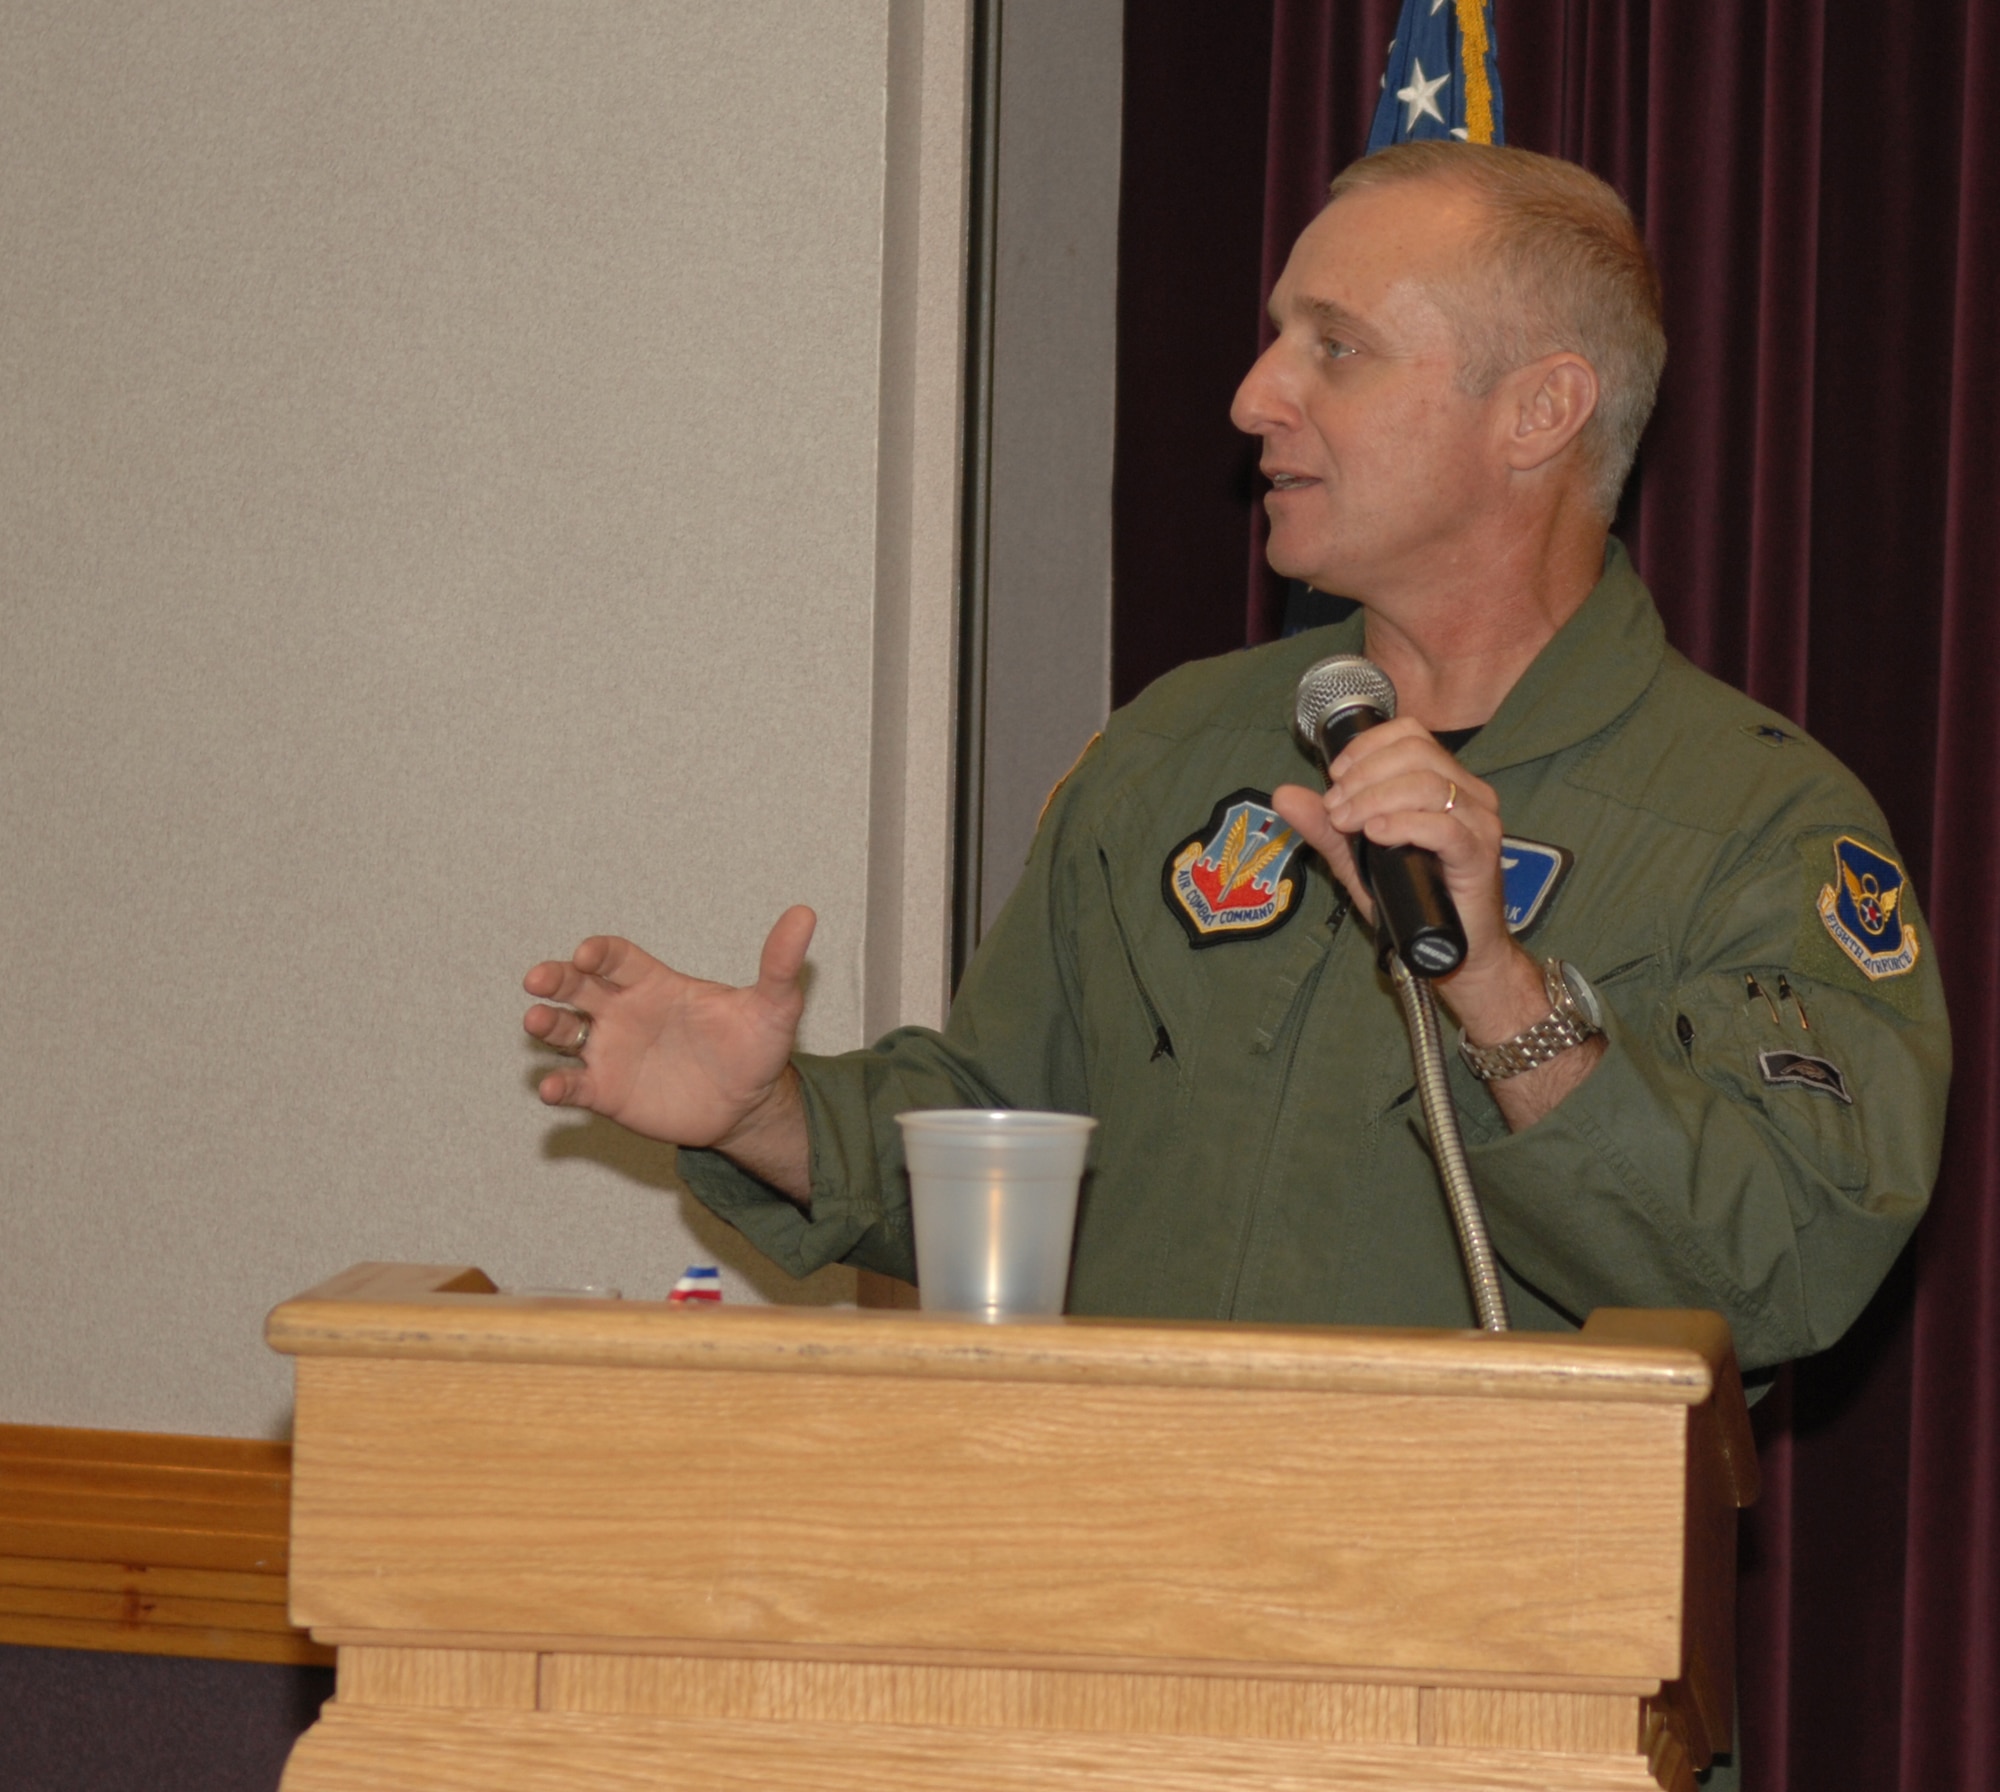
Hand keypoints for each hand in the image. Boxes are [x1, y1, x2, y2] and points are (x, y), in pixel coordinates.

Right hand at [522, 906, 815, 1197]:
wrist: (749, 1104)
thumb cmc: (755, 1048)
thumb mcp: (772, 1007)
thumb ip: (780, 964)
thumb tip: (805, 914)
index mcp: (653, 983)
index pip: (616, 958)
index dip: (598, 953)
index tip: (587, 954)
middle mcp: (623, 1012)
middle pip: (575, 986)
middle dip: (554, 978)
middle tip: (537, 978)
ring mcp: (610, 1052)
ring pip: (563, 1031)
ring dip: (545, 1024)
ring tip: (534, 1021)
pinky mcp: (606, 1092)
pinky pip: (573, 1086)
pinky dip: (557, 1087)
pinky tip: (551, 1089)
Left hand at [1272, 718, 1513, 975]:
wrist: (1453, 951)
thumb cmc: (1412, 899)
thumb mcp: (1357, 858)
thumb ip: (1324, 826)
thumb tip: (1283, 795)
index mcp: (1445, 781)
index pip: (1410, 733)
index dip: (1367, 747)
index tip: (1335, 776)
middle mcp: (1468, 794)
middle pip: (1415, 753)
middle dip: (1364, 776)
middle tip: (1335, 809)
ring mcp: (1479, 823)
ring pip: (1427, 784)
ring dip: (1375, 799)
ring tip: (1347, 823)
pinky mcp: (1479, 855)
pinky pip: (1444, 827)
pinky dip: (1404, 824)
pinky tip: (1377, 834)